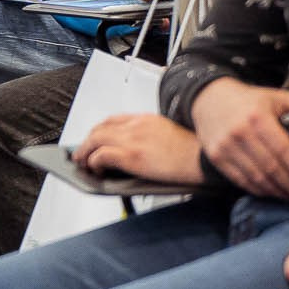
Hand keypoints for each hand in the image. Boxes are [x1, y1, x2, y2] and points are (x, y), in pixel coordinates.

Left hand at [72, 114, 204, 185]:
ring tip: (82, 163)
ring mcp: (132, 139)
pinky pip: (101, 156)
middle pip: (100, 129)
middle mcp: (136, 126)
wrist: (206, 160)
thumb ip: (150, 136)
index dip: (99, 130)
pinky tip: (95, 170)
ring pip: (95, 140)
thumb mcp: (171, 135)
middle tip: (81, 153)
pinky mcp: (132, 156)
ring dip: (84, 152)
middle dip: (87, 142)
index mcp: (147, 119)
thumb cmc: (196, 152)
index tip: (94, 138)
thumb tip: (136, 149)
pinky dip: (93, 162)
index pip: (114, 120)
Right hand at [190, 79, 288, 200]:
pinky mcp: (216, 156)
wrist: (207, 98)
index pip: (284, 151)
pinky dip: (259, 190)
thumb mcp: (276, 97)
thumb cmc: (248, 100)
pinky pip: (241, 180)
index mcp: (257, 118)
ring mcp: (225, 146)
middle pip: (272, 169)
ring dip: (279, 192)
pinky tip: (273, 192)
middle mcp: (239, 132)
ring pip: (257, 178)